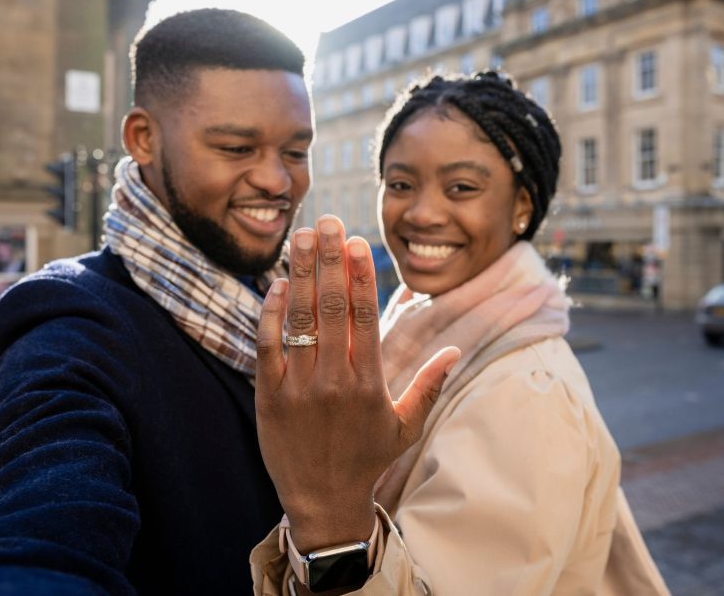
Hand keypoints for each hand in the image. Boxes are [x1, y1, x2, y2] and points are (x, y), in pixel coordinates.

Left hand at [256, 215, 459, 551]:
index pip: (364, 317)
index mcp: (369, 383)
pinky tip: (276, 283)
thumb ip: (430, 384)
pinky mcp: (269, 396)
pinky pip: (268, 345)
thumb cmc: (367, 460)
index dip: (359, 275)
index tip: (356, 242)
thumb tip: (456, 348)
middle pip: (329, 307)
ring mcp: (297, 387)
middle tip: (327, 221)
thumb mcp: (406, 425)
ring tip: (300, 237)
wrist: (322, 501)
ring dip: (298, 273)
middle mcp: (333, 381)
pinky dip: (271, 313)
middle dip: (328, 259)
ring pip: (299, 319)